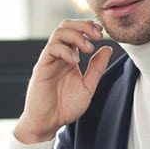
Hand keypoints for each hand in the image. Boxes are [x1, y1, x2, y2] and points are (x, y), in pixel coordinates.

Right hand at [14, 19, 112, 143]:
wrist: (48, 123)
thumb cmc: (65, 107)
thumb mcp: (88, 86)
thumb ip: (97, 68)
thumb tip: (107, 49)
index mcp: (70, 58)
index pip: (77, 32)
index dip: (89, 27)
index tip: (102, 34)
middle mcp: (59, 55)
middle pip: (66, 26)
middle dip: (83, 25)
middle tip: (98, 35)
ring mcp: (49, 60)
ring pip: (59, 33)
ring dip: (76, 36)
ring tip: (88, 48)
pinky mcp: (42, 67)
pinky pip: (51, 49)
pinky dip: (66, 50)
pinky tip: (75, 61)